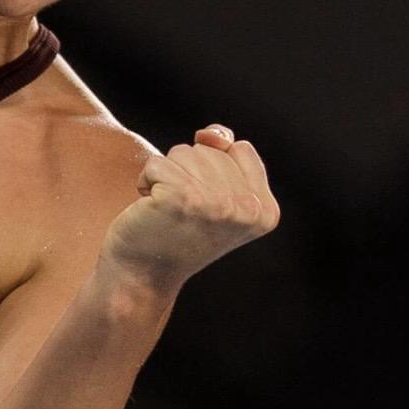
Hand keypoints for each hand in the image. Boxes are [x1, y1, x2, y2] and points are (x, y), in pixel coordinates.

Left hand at [99, 124, 279, 295]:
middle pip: (209, 149)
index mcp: (266, 210)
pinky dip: (145, 181)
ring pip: (182, 152)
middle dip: (186, 173)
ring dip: (165, 177)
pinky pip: (156, 163)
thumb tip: (209, 134)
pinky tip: (149, 210)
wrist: (142, 275)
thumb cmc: (176, 230)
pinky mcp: (181, 198)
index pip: (238, 149)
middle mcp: (248, 209)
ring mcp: (216, 204)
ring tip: (166, 211)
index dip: (211, 170)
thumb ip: (225, 152)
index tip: (203, 207)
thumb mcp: (216, 192)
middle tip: (182, 213)